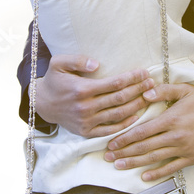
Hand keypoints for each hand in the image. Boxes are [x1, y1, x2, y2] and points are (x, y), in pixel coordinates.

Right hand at [33, 55, 154, 136]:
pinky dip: (124, 124)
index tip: (144, 72)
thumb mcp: (58, 63)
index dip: (131, 78)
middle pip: (120, 99)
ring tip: (149, 97)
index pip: (114, 84)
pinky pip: (110, 130)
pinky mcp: (86, 132)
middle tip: (152, 83)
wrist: (42, 103)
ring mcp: (86, 121)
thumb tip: (97, 64)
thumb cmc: (54, 80)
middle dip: (138, 90)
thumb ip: (78, 60)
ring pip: (118, 114)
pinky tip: (136, 116)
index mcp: (82, 89)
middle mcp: (86, 107)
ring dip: (136, 106)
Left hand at [103, 83, 193, 180]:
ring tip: (120, 166)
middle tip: (108, 157)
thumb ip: (164, 91)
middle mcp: (175, 136)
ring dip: (135, 163)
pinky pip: (172, 168)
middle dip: (124, 152)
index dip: (125, 138)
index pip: (142, 131)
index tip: (111, 143)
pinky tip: (145, 177)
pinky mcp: (192, 158)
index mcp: (171, 118)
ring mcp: (184, 148)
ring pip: (155, 158)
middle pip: (145, 146)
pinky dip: (157, 174)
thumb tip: (145, 93)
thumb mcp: (185, 90)